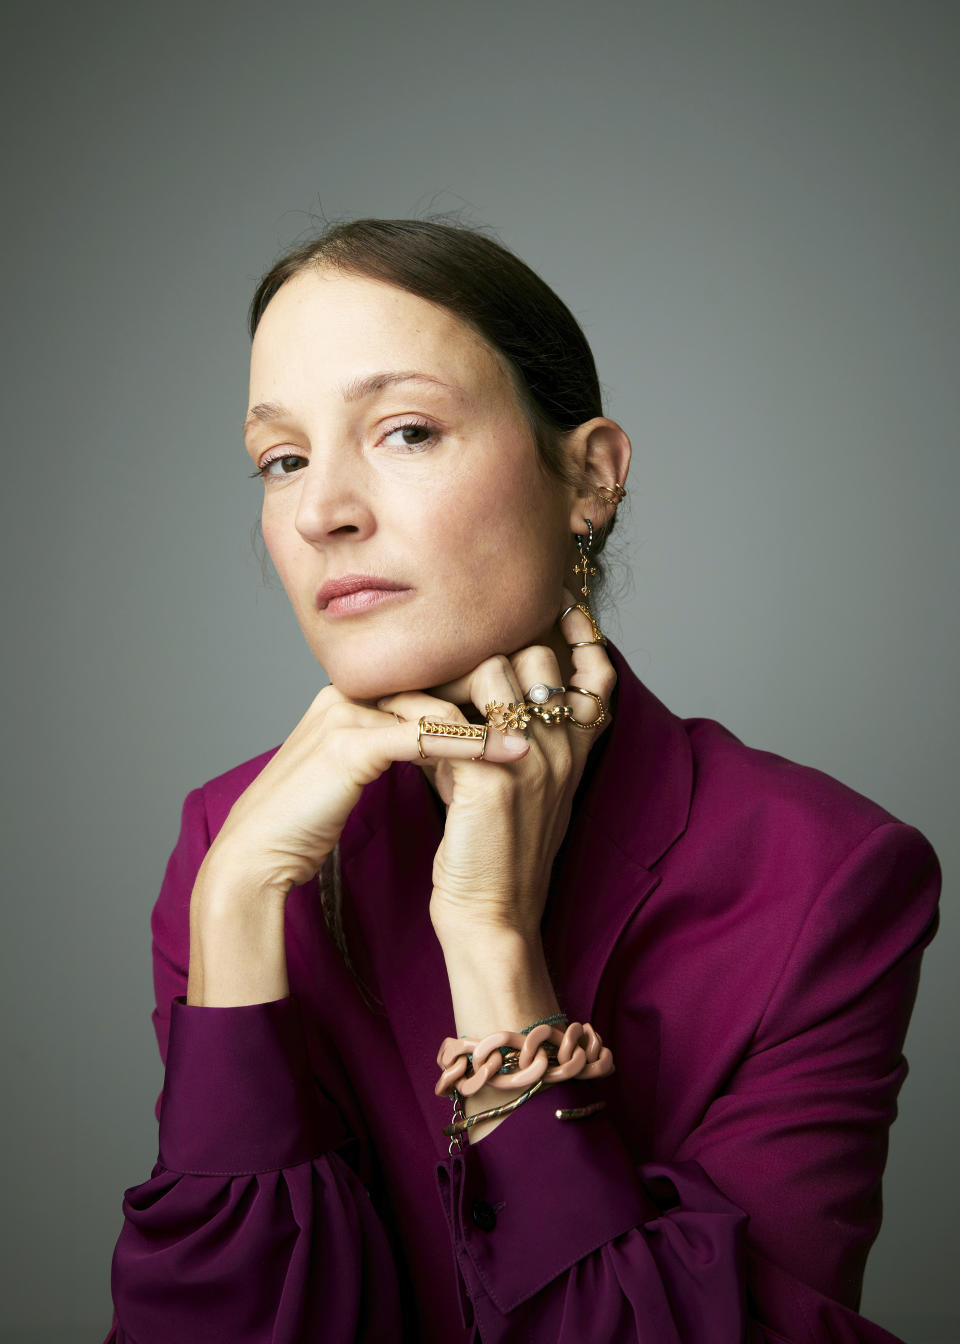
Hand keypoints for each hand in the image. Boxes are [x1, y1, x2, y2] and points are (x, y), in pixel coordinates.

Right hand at [204, 668, 531, 898]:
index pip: (428, 675)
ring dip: (493, 716)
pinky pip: (424, 736)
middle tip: (549, 699)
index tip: (529, 699)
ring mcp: (346, 713)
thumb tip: (439, 739)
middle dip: (494, 690)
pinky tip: (512, 755)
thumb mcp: (356, 769)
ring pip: (436, 702)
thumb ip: (392, 743)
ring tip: (543, 728)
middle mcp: (349, 692)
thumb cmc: (306, 819)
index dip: (479, 687)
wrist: (256, 854)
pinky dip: (473, 744)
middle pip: (436, 676)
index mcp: (351, 694)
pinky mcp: (348, 744)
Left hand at [376, 592, 616, 946]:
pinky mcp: (496, 776)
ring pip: (497, 669)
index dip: (579, 634)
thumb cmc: (491, 847)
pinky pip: (456, 715)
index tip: (556, 605)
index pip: (596, 671)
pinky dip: (422, 712)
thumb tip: (461, 687)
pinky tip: (399, 725)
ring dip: (451, 675)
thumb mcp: (509, 779)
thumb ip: (500, 732)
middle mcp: (564, 746)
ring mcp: (535, 757)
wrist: (490, 913)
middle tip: (443, 656)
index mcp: (576, 747)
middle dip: (491, 649)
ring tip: (419, 694)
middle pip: (537, 655)